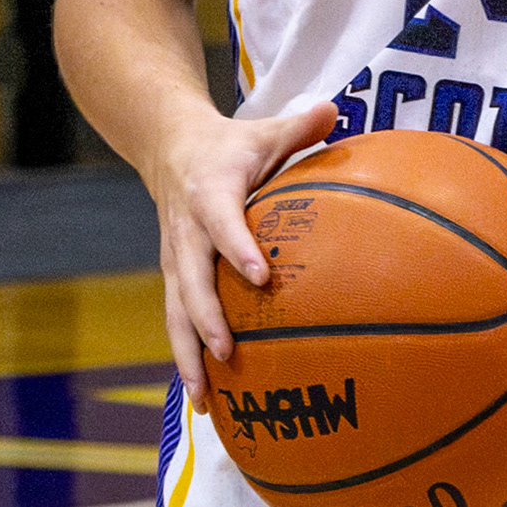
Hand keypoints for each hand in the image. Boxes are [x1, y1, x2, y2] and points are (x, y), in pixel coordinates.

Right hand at [150, 98, 338, 411]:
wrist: (170, 148)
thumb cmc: (231, 146)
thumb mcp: (262, 132)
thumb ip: (299, 126)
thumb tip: (336, 110)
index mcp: (211, 192)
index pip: (222, 223)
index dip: (238, 249)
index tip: (261, 277)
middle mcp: (186, 231)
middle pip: (191, 281)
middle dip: (207, 319)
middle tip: (229, 352)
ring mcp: (175, 259)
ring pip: (175, 311)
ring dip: (188, 353)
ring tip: (204, 396)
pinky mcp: (173, 277)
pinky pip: (176, 320)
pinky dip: (185, 357)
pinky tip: (203, 396)